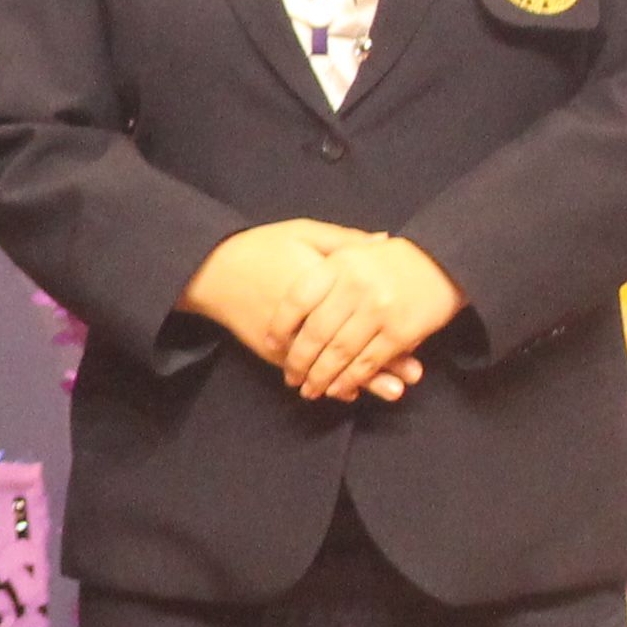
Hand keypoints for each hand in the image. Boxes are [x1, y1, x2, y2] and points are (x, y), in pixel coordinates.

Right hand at [180, 220, 409, 398]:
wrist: (210, 271)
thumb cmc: (260, 247)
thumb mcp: (303, 233)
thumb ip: (345, 241)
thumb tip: (386, 241)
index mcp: (316, 283)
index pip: (358, 308)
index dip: (387, 324)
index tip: (417, 336)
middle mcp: (304, 316)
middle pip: (348, 343)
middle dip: (383, 363)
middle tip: (411, 377)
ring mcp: (287, 338)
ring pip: (330, 365)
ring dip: (362, 381)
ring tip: (392, 391)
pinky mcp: (274, 351)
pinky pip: (307, 372)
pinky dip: (329, 384)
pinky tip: (351, 393)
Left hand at [278, 233, 462, 401]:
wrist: (444, 261)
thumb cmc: (391, 259)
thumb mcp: (353, 250)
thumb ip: (322, 266)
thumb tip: (286, 292)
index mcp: (339, 264)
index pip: (297, 299)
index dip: (280, 325)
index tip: (270, 344)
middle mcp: (355, 287)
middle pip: (315, 332)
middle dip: (299, 361)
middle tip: (290, 377)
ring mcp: (378, 310)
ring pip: (339, 353)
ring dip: (321, 377)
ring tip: (309, 389)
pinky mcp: (399, 333)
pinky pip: (367, 363)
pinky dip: (350, 380)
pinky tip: (338, 389)